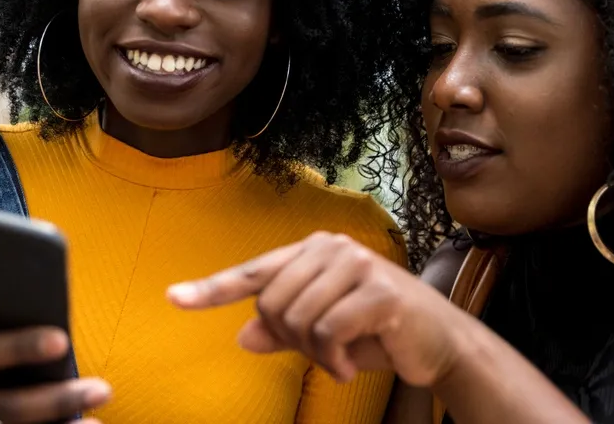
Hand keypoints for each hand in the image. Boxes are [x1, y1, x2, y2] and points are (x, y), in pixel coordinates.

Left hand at [167, 231, 480, 388]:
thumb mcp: (324, 334)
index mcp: (313, 251)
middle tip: (321, 354)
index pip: (253, 271)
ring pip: (297, 319)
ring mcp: (356, 264)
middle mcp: (332, 248)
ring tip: (338, 360)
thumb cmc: (378, 332)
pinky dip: (333, 360)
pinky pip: (328, 331)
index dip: (211, 289)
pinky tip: (350, 366)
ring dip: (315, 354)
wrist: (440, 342)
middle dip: (290, 340)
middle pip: (272, 303)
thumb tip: (244, 336)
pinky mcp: (378, 290)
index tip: (174, 298)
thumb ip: (284, 331)